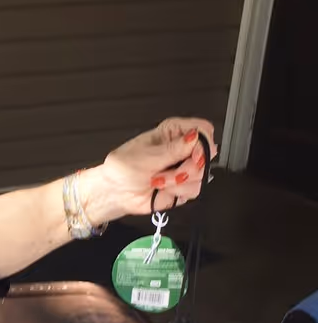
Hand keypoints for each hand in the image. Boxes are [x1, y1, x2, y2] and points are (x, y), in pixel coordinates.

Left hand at [82, 117, 218, 223]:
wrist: (114, 193)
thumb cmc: (122, 168)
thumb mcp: (146, 155)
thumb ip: (174, 149)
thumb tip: (196, 137)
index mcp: (173, 133)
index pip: (203, 129)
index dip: (203, 143)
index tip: (192, 154)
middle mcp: (182, 149)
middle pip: (207, 154)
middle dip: (189, 167)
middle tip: (168, 173)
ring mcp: (184, 168)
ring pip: (202, 174)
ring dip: (179, 182)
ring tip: (158, 181)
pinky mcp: (183, 187)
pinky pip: (195, 190)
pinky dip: (178, 193)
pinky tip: (163, 190)